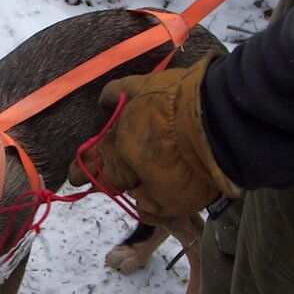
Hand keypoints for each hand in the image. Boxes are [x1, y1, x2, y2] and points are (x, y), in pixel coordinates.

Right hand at [68, 56, 239, 223]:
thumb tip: (139, 203)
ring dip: (107, 136)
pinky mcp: (147, 86)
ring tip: (102, 141)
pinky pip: (121, 89)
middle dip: (89, 163)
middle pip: (101, 151)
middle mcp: (118, 137)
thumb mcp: (172, 206)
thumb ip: (150, 207)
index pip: (100, 176)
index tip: (79, 183)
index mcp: (119, 166)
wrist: (215, 126)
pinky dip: (112, 95)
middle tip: (77, 173)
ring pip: (111, 125)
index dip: (91, 181)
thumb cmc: (193, 172)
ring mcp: (131, 110)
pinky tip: (105, 100)